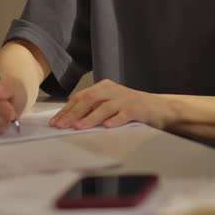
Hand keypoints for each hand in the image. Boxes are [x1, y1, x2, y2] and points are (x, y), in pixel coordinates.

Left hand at [50, 80, 171, 129]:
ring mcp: (126, 98)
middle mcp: (113, 90)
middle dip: (73, 113)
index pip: (81, 97)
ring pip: (105, 107)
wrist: (159, 108)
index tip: (55, 122)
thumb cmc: (131, 109)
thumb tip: (70, 122)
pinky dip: (115, 120)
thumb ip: (93, 110)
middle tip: (61, 125)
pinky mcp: (138, 108)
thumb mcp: (110, 106)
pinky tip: (107, 127)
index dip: (67, 109)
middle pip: (89, 99)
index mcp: (104, 88)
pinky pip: (124, 114)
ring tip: (78, 127)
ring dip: (90, 117)